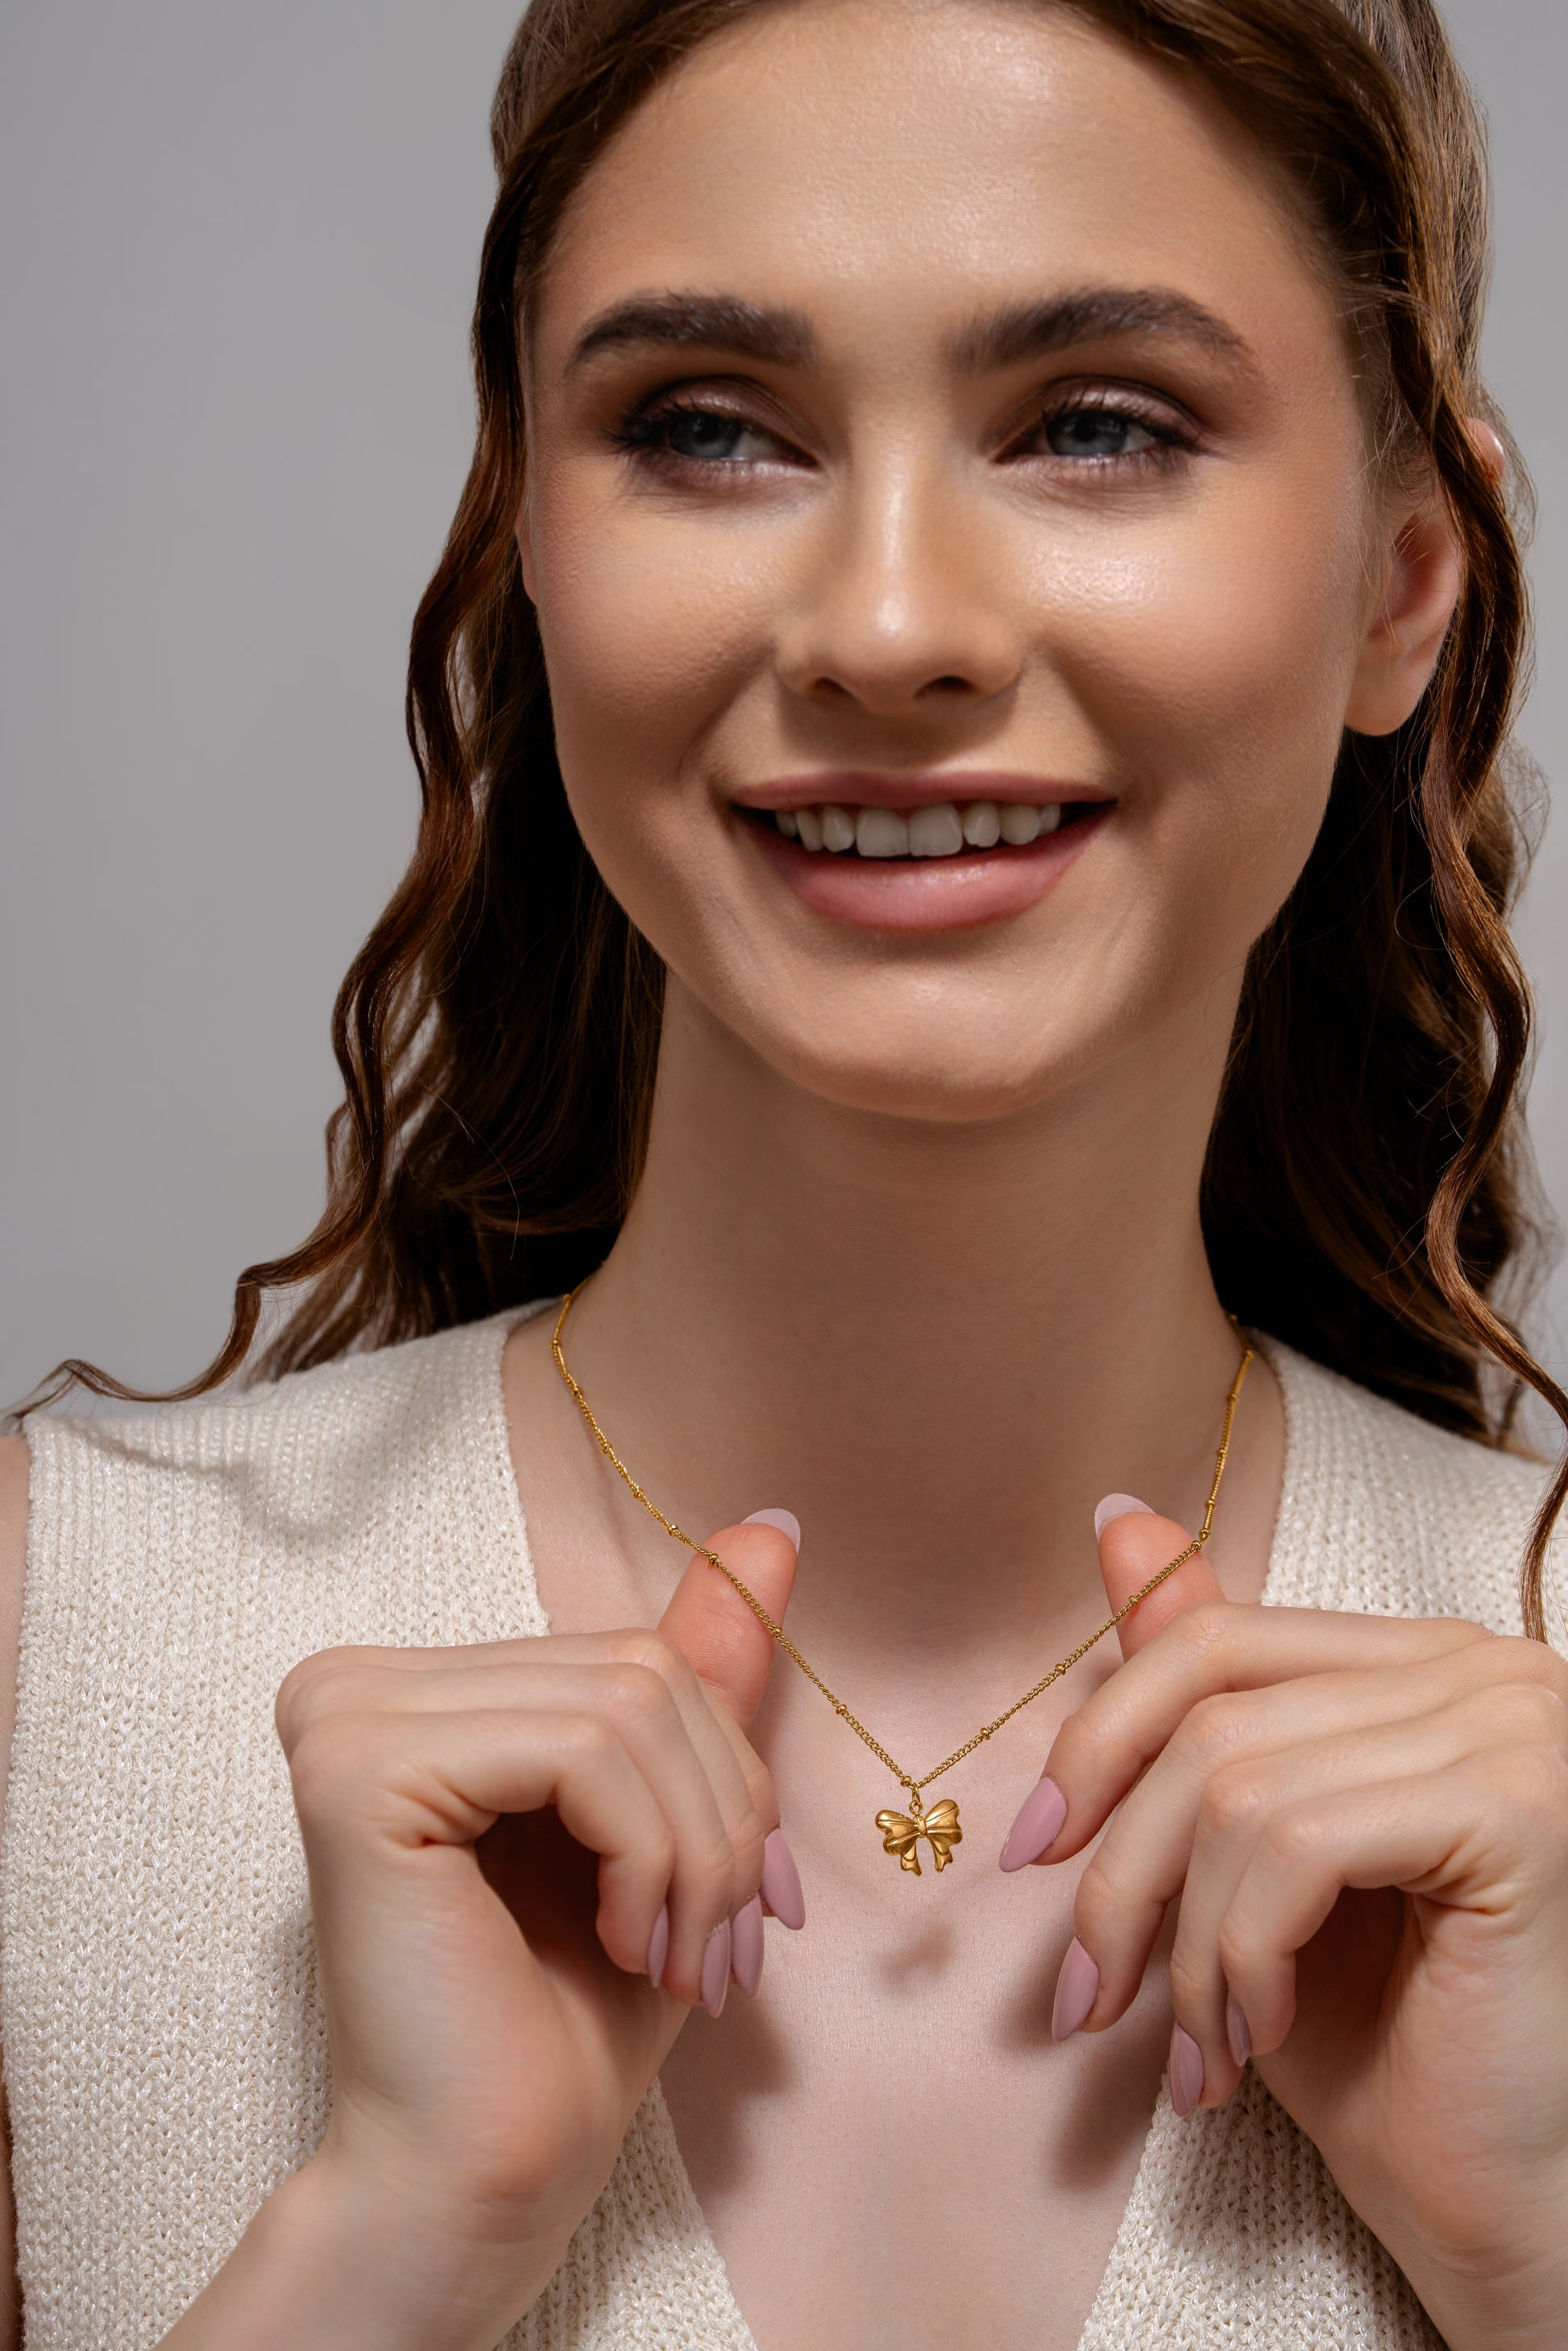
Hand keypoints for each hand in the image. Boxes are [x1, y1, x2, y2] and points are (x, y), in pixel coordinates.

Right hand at [167, 1516, 801, 2350]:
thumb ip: (698, 1669)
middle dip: (720, 1815)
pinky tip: (623, 1942)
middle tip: (721, 1944)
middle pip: (639, 1668)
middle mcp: (358, 1680)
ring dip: (696, 1851)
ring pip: (628, 1705)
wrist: (485, 2178)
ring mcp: (347, 1714)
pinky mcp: (360, 1767)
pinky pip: (584, 1749)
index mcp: (418, 1687)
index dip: (723, 1774)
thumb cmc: (568, 2017)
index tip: (738, 1904)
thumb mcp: (665, 1822)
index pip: (636, 1654)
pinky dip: (648, 1854)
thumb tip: (773, 1525)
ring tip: (681, 1957)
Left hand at [1006, 1504, 1567, 2350]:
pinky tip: (1253, 2039)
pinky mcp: (1515, 1810)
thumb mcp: (1247, 1861)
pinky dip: (1243, 1952)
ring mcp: (1508, 1729)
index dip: (1101, 1736)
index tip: (1032, 1849)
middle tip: (1086, 1998)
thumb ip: (1197, 1696)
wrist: (1494, 2201)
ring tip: (1194, 2048)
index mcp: (1419, 1660)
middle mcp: (1479, 1667)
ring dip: (1187, 1944)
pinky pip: (1298, 1845)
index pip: (1215, 1639)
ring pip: (1240, 1791)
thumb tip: (1114, 1515)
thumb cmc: (1376, 2041)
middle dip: (1121, 1869)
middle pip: (1212, 1718)